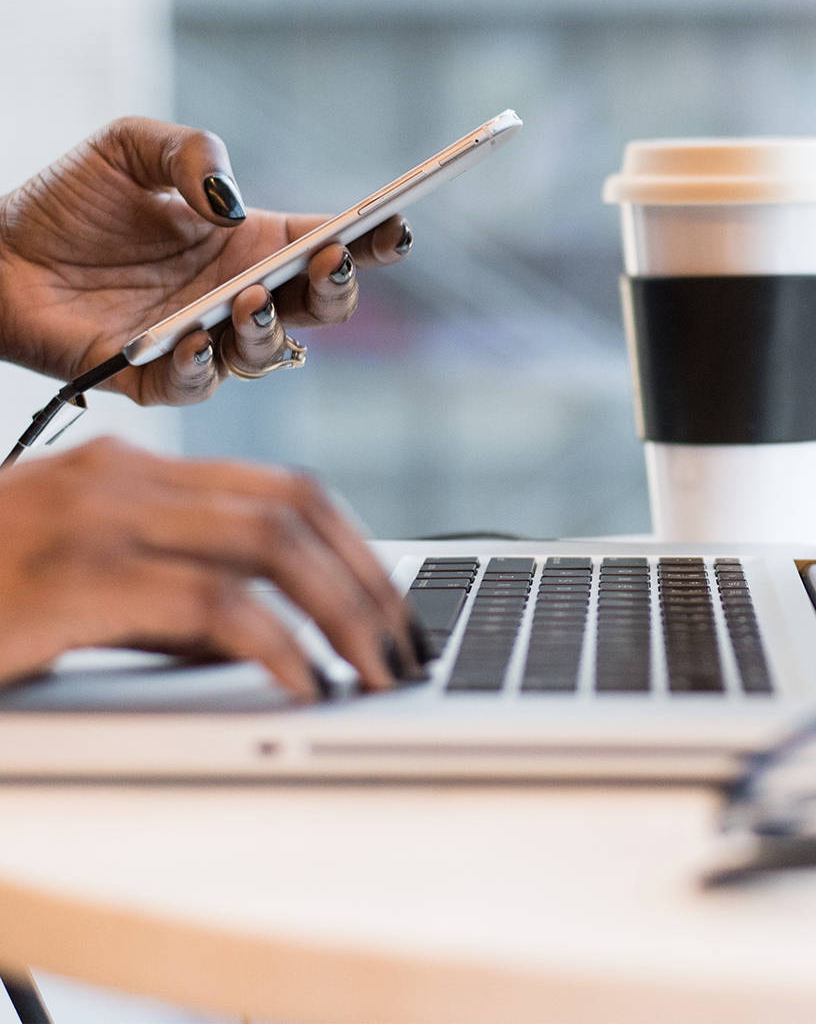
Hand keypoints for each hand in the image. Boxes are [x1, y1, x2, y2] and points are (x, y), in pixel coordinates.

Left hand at [0, 117, 411, 403]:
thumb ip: (191, 153)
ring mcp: (201, 339)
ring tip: (249, 297)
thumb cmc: (68, 200)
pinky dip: (202, 366)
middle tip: (329, 261)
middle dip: (337, 290)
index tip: (395, 223)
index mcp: (248, 243)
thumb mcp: (132, 147)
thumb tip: (231, 203)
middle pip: (317, 308)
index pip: (327, 245)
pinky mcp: (153, 376)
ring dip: (270, 329)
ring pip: (267, 355)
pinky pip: (195, 385)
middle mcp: (236, 295)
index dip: (369, 239)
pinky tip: (194, 336)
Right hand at [0, 437, 422, 694]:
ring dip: (343, 610)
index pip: (282, 486)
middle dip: (367, 580)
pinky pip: (211, 605)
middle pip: (293, 507)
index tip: (390, 603)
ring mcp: (97, 520)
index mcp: (132, 469)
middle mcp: (123, 478)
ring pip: (270, 543)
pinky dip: (276, 645)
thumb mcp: (82, 583)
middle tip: (404, 645)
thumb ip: (171, 597)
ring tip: (376, 670)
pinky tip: (302, 683)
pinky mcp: (73, 581)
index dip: (354, 544)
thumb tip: (266, 637)